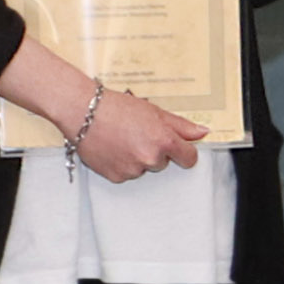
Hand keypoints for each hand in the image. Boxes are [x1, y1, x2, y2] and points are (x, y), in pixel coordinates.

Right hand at [0, 33, 201, 175]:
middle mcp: (150, 158)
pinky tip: (111, 148)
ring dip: (136, 157)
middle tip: (136, 133)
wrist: (81, 111)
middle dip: (154, 150)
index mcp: (163, 141)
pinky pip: (126, 174)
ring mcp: (132, 170)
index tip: (178, 149)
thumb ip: (180, 125)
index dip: (184, 152)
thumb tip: (202, 133)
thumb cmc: (115, 107)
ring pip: (143, 168)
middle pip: (163, 162)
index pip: (188, 158)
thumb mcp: (153, 111)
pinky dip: (121, 164)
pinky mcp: (116, 177)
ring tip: (120, 138)